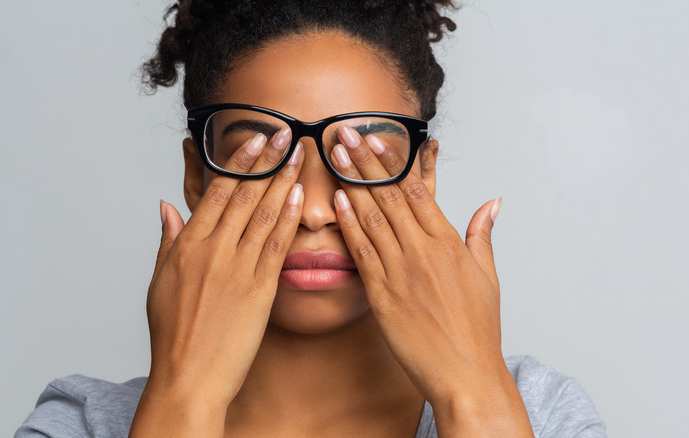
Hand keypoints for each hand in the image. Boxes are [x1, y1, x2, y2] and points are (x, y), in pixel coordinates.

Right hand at [130, 130, 304, 436]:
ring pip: (264, 213)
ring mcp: (238, 267)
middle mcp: (213, 250)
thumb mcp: (158, 282)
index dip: (238, 162)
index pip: (217, 192)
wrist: (189, 375)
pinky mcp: (260, 288)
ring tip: (298, 153)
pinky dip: (289, 218)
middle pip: (244, 195)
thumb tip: (166, 206)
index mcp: (188, 245)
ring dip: (283, 180)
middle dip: (266, 160)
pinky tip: (300, 196)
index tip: (254, 139)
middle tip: (285, 132)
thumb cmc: (173, 333)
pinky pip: (277, 245)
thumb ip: (167, 240)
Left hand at [329, 127, 532, 435]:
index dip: (393, 162)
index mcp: (448, 242)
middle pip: (390, 196)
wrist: (465, 372)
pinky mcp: (383, 294)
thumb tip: (492, 202)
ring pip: (373, 217)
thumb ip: (482, 234)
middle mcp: (423, 250)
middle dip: (365, 161)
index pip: (417, 190)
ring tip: (335, 156)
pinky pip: (363, 252)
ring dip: (351, 183)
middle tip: (345, 133)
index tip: (375, 138)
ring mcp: (401, 271)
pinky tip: (337, 201)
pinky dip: (349, 225)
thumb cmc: (477, 328)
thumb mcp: (487, 275)